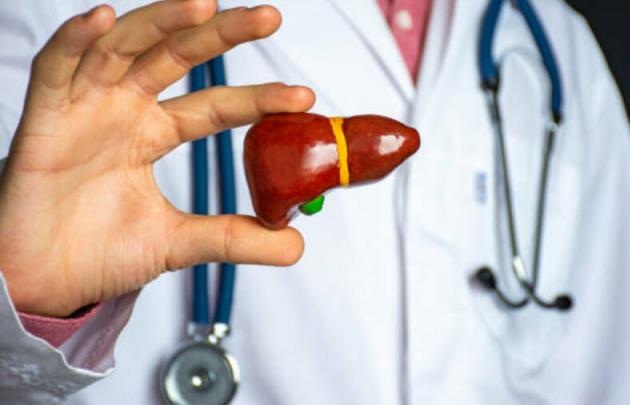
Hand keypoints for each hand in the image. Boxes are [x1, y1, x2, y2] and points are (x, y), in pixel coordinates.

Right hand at [0, 1, 313, 316]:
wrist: (42, 281)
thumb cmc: (99, 252)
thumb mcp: (179, 243)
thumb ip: (234, 238)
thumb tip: (295, 246)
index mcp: (154, 133)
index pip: (215, 106)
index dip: (257, 99)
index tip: (302, 98)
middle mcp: (124, 111)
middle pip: (177, 57)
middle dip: (221, 34)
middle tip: (269, 17)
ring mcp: (85, 109)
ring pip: (124, 47)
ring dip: (161, 22)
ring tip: (205, 5)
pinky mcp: (43, 119)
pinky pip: (56, 68)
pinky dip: (74, 41)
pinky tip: (101, 18)